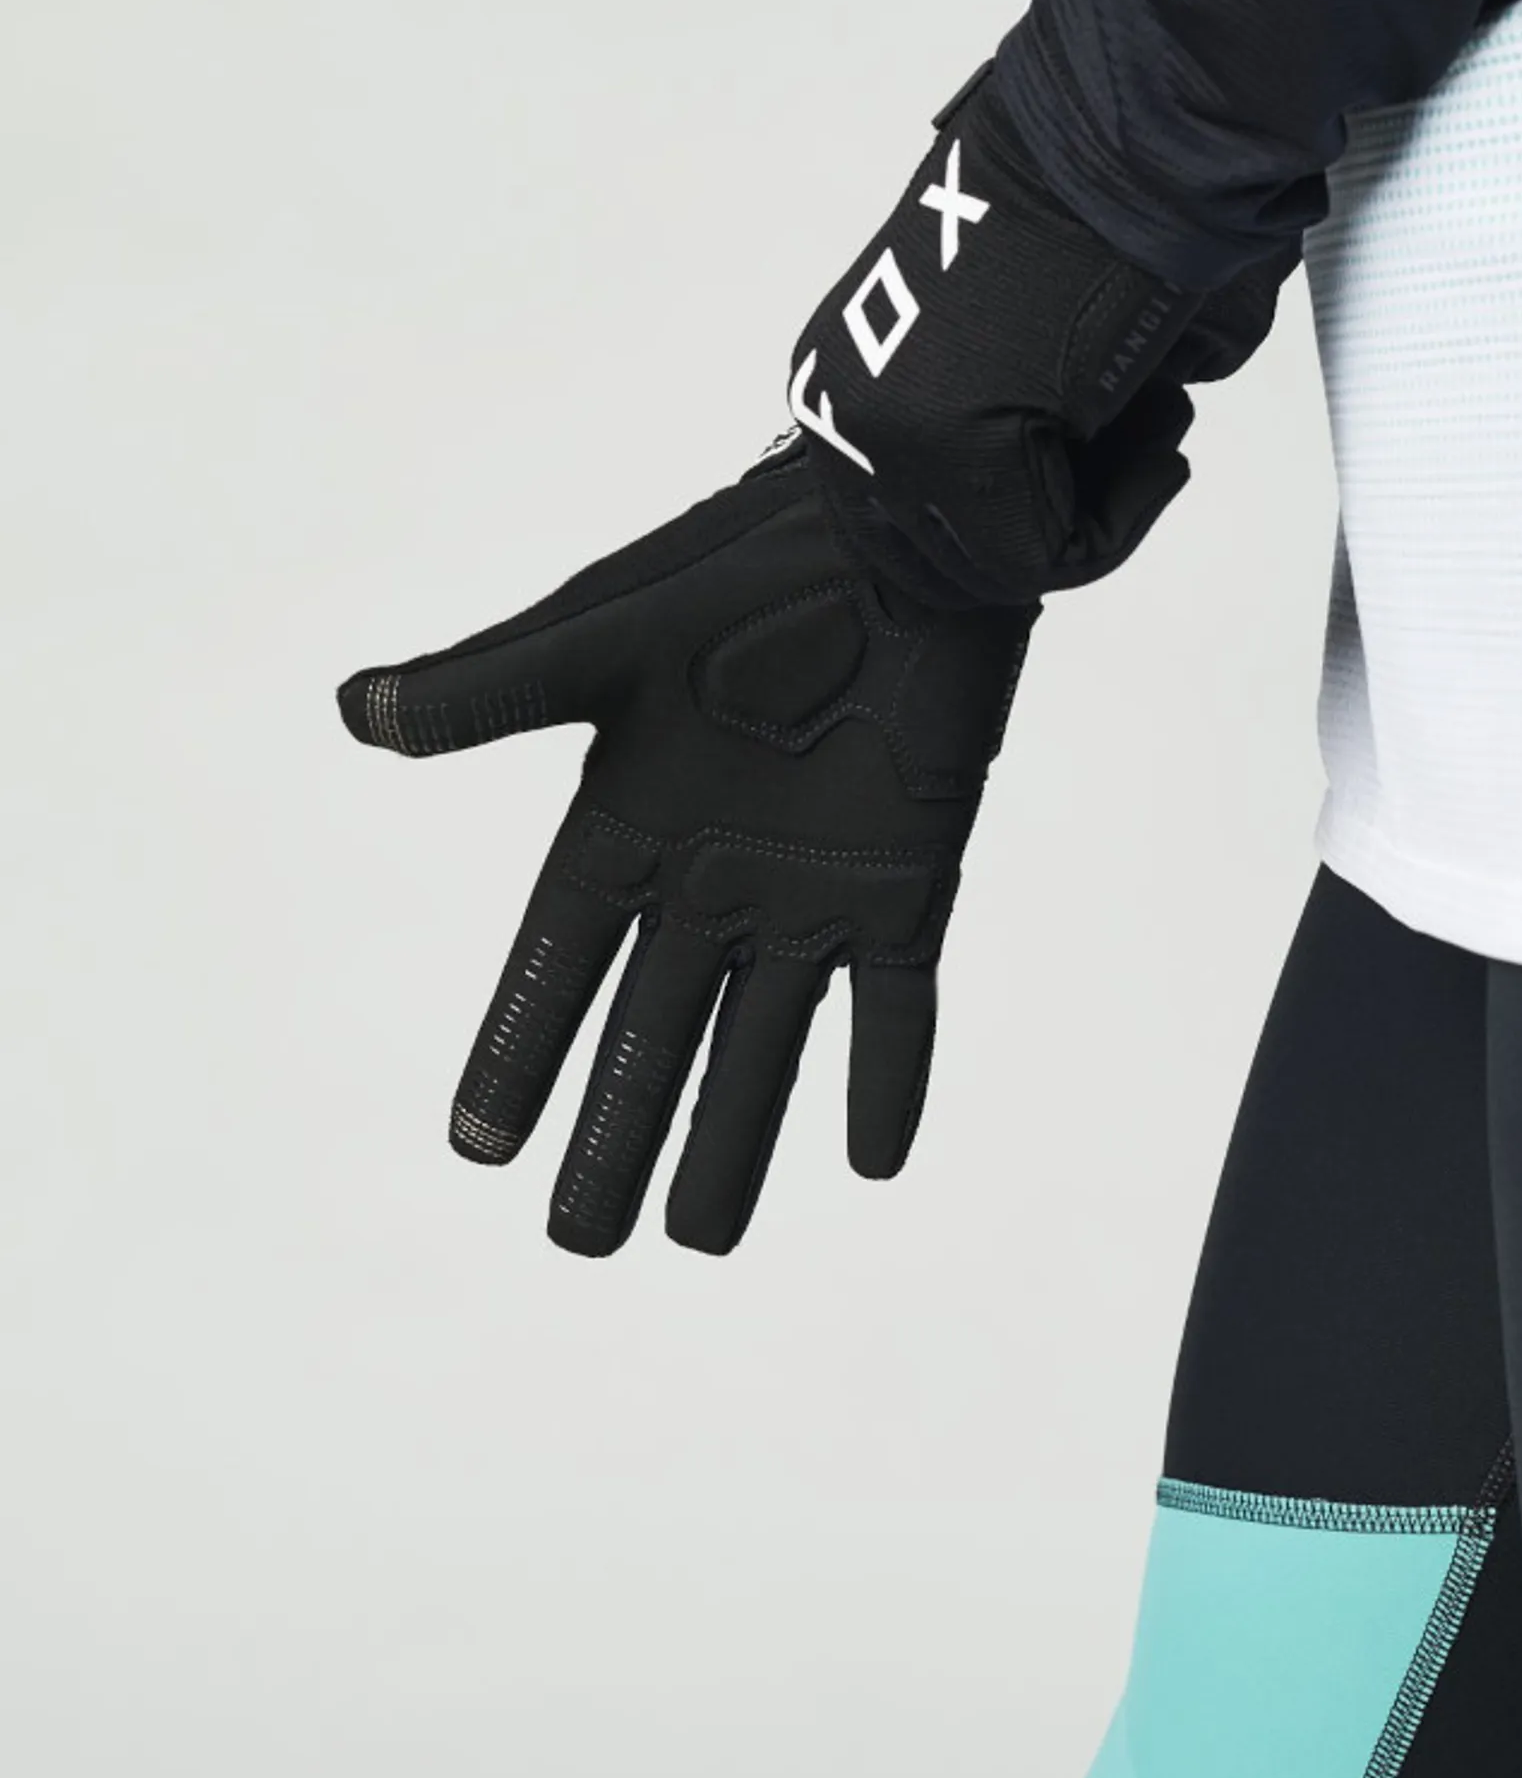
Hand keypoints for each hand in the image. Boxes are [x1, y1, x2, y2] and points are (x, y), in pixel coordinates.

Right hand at [338, 445, 1033, 1255]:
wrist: (895, 534)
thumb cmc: (741, 568)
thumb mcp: (604, 635)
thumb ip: (495, 689)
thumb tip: (359, 713)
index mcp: (627, 826)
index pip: (558, 967)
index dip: (518, 1052)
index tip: (478, 1148)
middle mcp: (711, 882)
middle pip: (651, 1037)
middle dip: (615, 1136)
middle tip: (580, 1243)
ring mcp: (810, 892)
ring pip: (764, 1048)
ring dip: (735, 1141)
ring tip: (700, 1240)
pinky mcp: (905, 886)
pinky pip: (895, 1006)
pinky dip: (887, 1078)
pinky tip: (875, 1161)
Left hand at [788, 67, 1290, 608]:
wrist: (1124, 142)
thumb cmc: (1095, 207)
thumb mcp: (1018, 345)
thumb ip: (1016, 432)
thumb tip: (1059, 479)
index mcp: (850, 377)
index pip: (919, 522)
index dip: (1029, 506)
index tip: (1104, 441)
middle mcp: (847, 411)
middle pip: (947, 557)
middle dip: (1052, 523)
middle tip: (1132, 444)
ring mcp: (888, 437)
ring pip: (1001, 564)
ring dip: (1097, 510)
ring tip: (1146, 417)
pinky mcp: (952, 450)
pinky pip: (1050, 556)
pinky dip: (1125, 510)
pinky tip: (1154, 425)